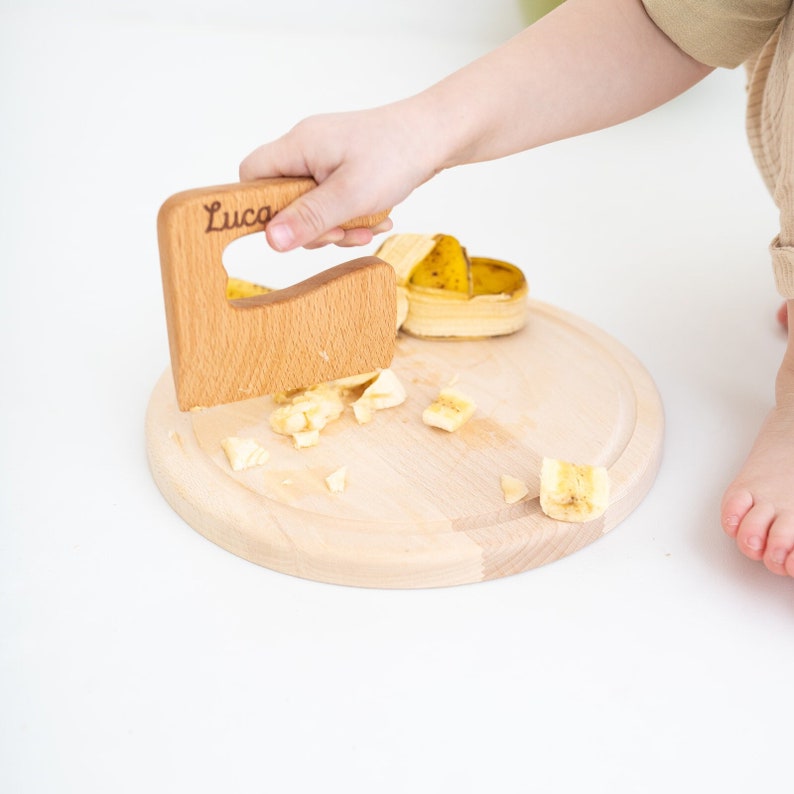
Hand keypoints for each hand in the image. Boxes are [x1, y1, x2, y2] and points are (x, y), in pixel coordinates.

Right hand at [239, 103, 438, 250]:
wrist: (438, 134)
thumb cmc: (398, 154)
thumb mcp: (352, 194)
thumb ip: (310, 218)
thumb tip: (271, 240)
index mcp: (298, 146)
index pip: (252, 176)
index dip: (259, 208)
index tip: (287, 231)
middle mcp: (306, 149)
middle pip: (284, 200)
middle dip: (314, 226)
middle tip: (342, 232)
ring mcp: (325, 159)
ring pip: (312, 207)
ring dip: (338, 226)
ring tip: (368, 226)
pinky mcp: (343, 170)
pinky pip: (334, 202)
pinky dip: (352, 216)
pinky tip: (377, 219)